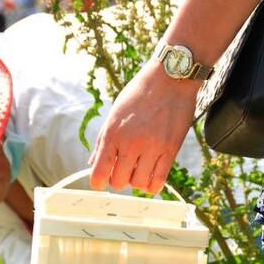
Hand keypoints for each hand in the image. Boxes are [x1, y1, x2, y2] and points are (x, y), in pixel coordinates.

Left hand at [89, 62, 199, 193]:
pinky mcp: (171, 150)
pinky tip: (150, 175)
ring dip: (136, 180)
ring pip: (138, 184)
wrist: (170, 78)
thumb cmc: (140, 93)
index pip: (99, 172)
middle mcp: (131, 143)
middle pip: (119, 182)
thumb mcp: (115, 113)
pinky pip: (158, 181)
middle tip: (122, 169)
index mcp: (113, 133)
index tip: (100, 182)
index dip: (97, 182)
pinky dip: (152, 184)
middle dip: (118, 179)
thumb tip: (93, 163)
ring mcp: (152, 148)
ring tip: (138, 168)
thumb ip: (103, 140)